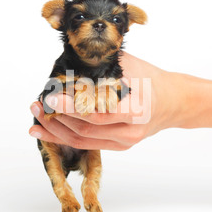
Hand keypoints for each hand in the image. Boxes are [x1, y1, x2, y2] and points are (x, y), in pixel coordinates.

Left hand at [29, 51, 183, 150]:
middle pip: (85, 130)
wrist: (173, 102)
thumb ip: (102, 66)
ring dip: (57, 131)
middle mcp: (129, 132)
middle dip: (57, 118)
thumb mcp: (130, 66)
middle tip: (38, 104)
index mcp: (135, 111)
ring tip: (37, 118)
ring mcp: (124, 142)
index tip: (51, 97)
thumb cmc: (153, 80)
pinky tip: (49, 131)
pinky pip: (89, 143)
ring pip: (83, 141)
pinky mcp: (119, 146)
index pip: (97, 113)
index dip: (71, 107)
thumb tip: (69, 64)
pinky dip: (67, 137)